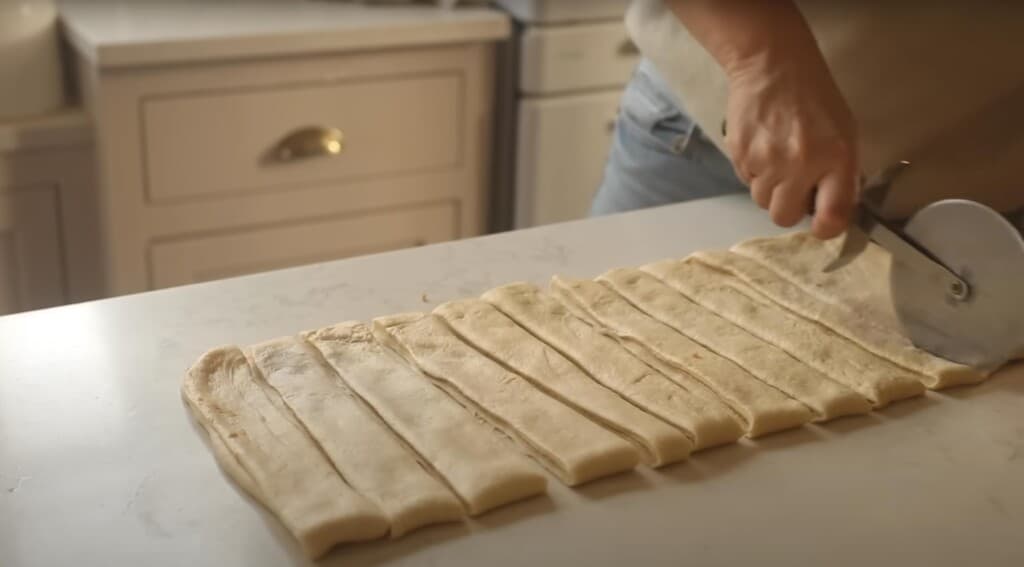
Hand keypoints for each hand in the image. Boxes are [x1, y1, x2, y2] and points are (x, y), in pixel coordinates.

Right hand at [724, 49, 858, 238]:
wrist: (772, 66)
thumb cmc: (815, 99)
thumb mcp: (845, 133)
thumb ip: (841, 175)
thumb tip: (831, 210)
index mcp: (835, 159)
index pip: (830, 217)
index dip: (825, 228)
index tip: (821, 224)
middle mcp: (799, 165)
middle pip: (784, 216)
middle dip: (790, 206)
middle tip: (796, 184)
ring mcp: (765, 161)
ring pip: (762, 201)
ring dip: (770, 188)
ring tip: (777, 159)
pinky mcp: (739, 155)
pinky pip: (745, 181)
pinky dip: (754, 172)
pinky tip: (762, 147)